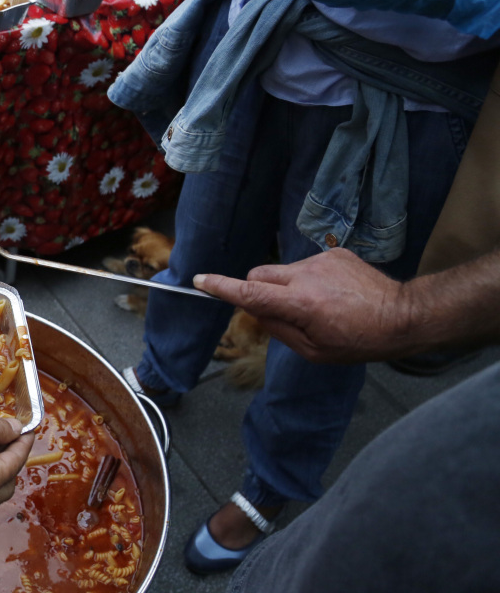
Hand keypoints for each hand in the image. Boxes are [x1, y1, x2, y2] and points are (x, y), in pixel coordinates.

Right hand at [193, 249, 414, 362]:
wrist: (403, 316)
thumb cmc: (359, 341)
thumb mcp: (313, 351)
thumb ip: (278, 329)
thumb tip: (255, 309)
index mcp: (300, 304)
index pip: (250, 292)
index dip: (221, 287)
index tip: (200, 281)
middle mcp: (306, 276)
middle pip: (259, 275)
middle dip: (257, 290)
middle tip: (278, 311)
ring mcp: (321, 261)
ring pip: (283, 271)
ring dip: (288, 287)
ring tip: (318, 306)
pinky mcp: (335, 253)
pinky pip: (307, 266)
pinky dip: (310, 280)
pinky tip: (333, 294)